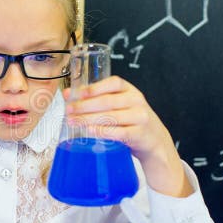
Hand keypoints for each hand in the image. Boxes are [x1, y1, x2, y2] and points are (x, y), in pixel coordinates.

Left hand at [63, 76, 191, 196]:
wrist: (154, 140)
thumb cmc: (131, 120)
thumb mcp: (119, 105)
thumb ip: (97, 98)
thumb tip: (68, 94)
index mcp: (130, 90)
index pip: (114, 83)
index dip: (95, 87)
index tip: (79, 93)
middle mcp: (136, 101)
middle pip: (107, 101)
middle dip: (85, 106)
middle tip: (69, 110)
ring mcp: (139, 117)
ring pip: (110, 117)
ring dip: (88, 119)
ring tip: (73, 121)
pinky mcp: (139, 134)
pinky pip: (118, 132)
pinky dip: (102, 132)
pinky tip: (89, 131)